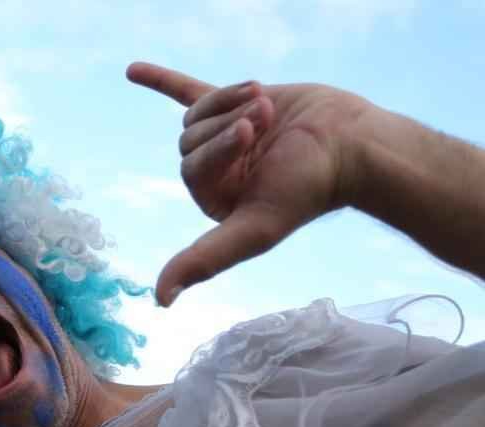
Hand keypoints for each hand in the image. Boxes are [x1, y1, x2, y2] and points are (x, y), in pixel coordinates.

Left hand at [126, 61, 378, 305]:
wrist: (351, 141)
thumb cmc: (309, 187)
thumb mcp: (253, 231)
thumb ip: (205, 260)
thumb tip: (160, 299)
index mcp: (215, 200)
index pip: (191, 165)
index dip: (220, 147)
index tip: (250, 134)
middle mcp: (217, 171)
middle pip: (192, 138)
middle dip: (229, 122)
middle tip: (265, 119)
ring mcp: (224, 136)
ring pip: (199, 112)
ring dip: (235, 100)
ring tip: (269, 107)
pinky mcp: (236, 104)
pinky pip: (187, 92)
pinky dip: (160, 79)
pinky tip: (133, 70)